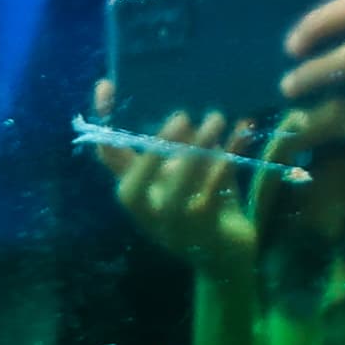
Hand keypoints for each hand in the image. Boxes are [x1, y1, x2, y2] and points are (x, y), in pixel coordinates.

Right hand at [91, 85, 257, 290]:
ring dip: (197, 152)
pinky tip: (240, 136)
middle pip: (133, 188)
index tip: (106, 85)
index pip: (109, 157)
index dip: (103, 123)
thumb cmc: (204, 209)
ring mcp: (174, 229)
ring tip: (216, 118)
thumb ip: (181, 152)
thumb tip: (188, 122)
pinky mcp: (205, 234)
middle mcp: (148, 213)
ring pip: (175, 193)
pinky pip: (211, 198)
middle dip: (154, 151)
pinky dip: (223, 165)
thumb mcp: (187, 176)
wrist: (227, 260)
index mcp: (138, 192)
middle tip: (181, 116)